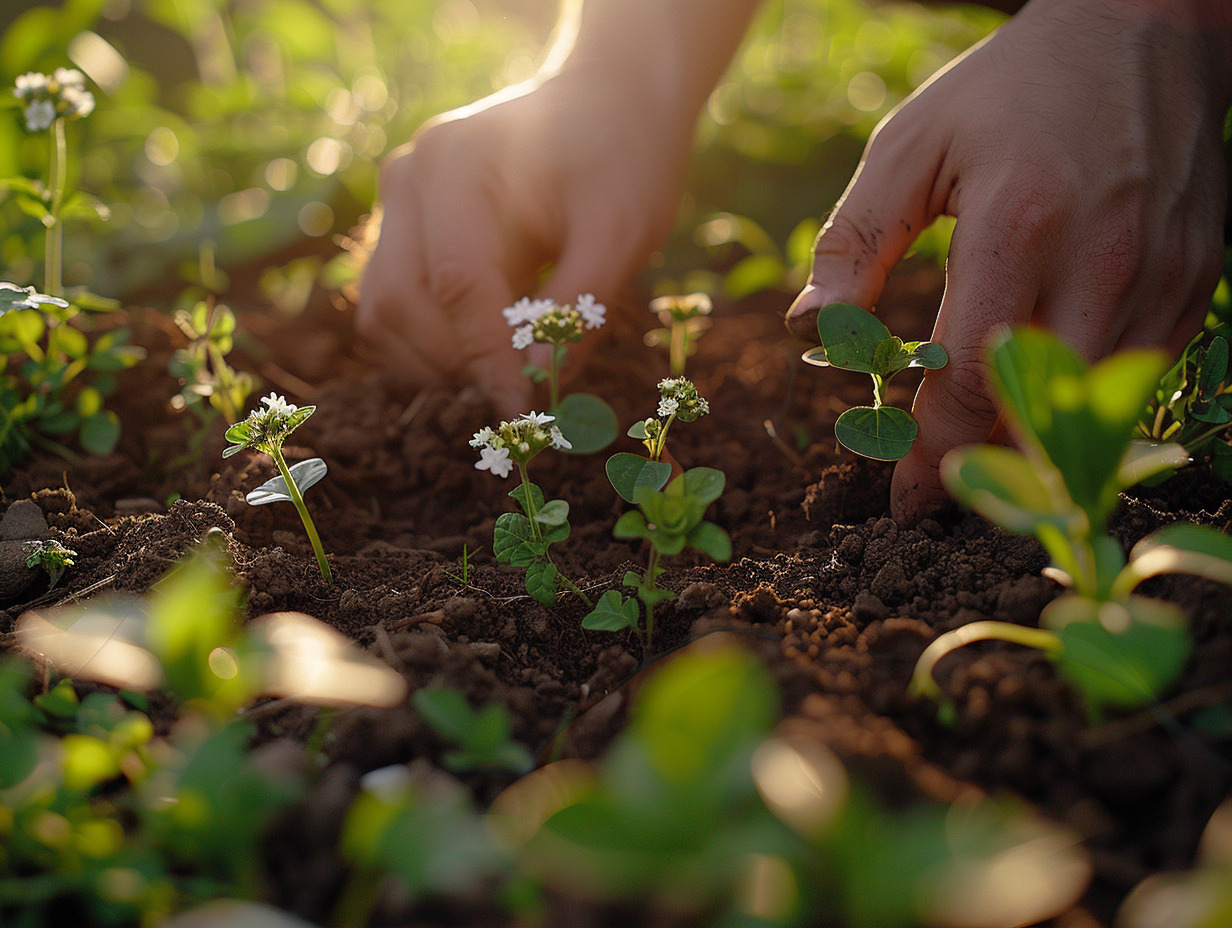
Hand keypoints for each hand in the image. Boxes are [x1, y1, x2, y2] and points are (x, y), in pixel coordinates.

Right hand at [358, 72, 692, 416]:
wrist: (607, 103)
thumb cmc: (622, 161)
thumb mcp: (622, 233)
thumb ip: (579, 310)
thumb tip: (538, 386)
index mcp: (458, 164)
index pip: (456, 282)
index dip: (487, 356)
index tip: (523, 409)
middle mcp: (410, 178)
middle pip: (401, 302)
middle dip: (459, 362)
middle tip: (520, 390)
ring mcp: (396, 202)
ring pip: (382, 312)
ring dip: (437, 361)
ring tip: (507, 365)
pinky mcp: (400, 227)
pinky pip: (389, 306)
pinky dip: (428, 344)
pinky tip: (486, 344)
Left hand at [787, 0, 1230, 521]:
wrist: (1142, 32)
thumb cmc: (1008, 91)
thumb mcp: (911, 147)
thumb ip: (856, 240)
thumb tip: (810, 325)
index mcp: (1017, 225)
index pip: (968, 380)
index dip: (931, 453)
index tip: (903, 498)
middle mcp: (1101, 258)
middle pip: (1035, 411)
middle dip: (980, 468)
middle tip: (937, 496)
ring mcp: (1161, 272)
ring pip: (1094, 406)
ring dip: (1034, 447)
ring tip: (983, 465)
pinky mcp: (1197, 277)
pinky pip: (1140, 373)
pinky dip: (1086, 404)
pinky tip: (1041, 408)